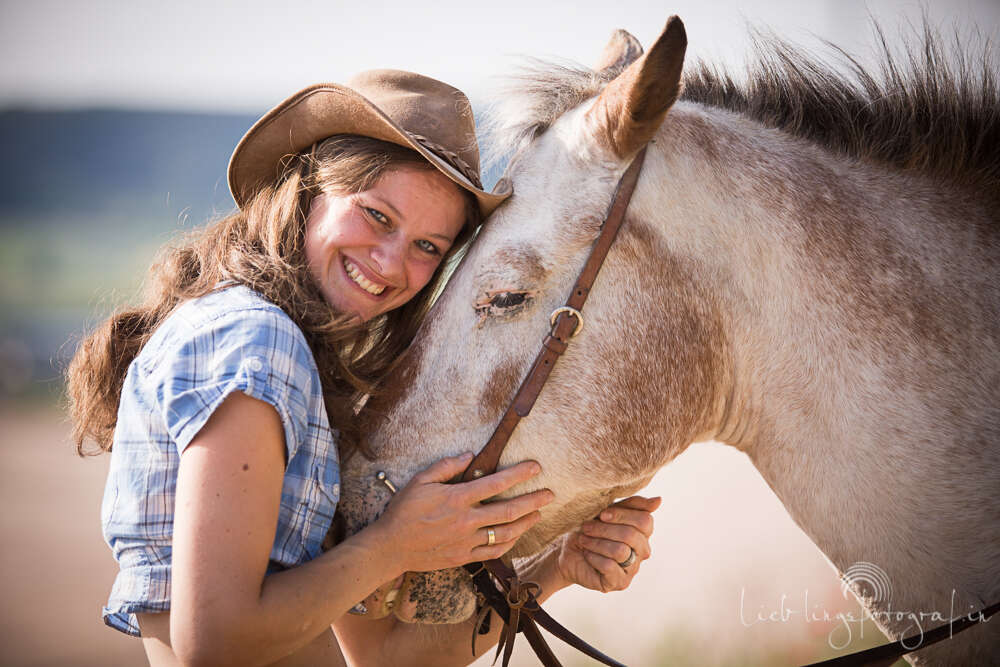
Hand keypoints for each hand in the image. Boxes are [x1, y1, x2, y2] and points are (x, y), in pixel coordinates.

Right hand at [372, 453, 554, 573]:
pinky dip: (509, 543)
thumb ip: (446, 466)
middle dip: (533, 500)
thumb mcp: (420, 481)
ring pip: (506, 532)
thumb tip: (469, 455)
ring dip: (526, 522)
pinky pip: (494, 551)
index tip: (536, 467)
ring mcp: (467, 541)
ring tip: (539, 513)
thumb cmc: (404, 511)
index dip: (519, 474)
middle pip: (509, 510)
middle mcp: (466, 520)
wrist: (391, 547)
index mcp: (457, 498)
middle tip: (550, 493)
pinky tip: (517, 535)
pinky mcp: (464, 557)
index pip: (496, 483)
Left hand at [552, 495, 660, 592]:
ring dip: (597, 543)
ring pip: (620, 551)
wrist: (568, 552)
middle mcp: (642, 551)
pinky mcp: (620, 582)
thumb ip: (633, 505)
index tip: (601, 514)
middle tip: (586, 527)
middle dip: (605, 529)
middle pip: (631, 535)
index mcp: (643, 532)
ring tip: (584, 540)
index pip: (644, 520)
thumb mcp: (608, 511)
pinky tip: (587, 555)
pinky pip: (609, 566)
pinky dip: (594, 557)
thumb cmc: (589, 530)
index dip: (622, 515)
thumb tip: (659, 500)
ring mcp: (633, 568)